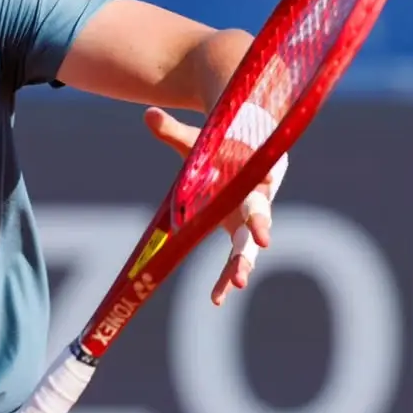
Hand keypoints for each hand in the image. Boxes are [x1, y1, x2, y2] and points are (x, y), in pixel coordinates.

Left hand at [145, 106, 276, 306]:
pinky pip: (234, 258)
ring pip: (249, 246)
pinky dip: (224, 277)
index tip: (265, 204)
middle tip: (259, 249)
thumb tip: (147, 114)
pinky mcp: (238, 233)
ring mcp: (247, 220)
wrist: (243, 152)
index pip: (257, 185)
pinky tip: (215, 299)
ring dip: (242, 264)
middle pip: (259, 218)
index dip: (260, 196)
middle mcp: (255, 199)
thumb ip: (173, 130)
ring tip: (236, 284)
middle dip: (258, 233)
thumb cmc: (221, 144)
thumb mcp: (197, 138)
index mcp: (250, 174)